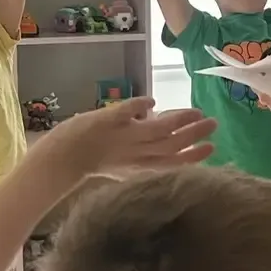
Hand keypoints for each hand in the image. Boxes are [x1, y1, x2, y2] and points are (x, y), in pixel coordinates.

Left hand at [44, 99, 215, 179]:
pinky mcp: (108, 121)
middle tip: (213, 124)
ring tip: (197, 111)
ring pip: (158, 129)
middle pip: (171, 144)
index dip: (193, 156)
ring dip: (179, 119)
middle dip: (194, 135)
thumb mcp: (118, 169)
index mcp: (138, 167)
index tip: (212, 147)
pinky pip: (128, 111)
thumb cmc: (83, 168)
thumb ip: (139, 158)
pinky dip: (141, 106)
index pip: (172, 162)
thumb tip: (156, 136)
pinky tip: (153, 101)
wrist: (56, 163)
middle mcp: (135, 153)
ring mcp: (122, 137)